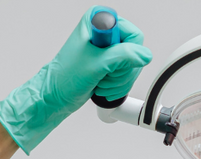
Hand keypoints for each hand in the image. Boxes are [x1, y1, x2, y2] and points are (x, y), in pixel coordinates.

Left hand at [0, 9, 152, 153]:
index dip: (126, 54)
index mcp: (99, 21)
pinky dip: (118, 86)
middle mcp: (105, 32)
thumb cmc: (65, 77)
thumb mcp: (96, 64)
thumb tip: (144, 55)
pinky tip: (103, 86)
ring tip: (101, 82)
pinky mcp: (110, 63)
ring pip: (133, 66)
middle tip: (104, 75)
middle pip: (135, 52)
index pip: (133, 35)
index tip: (109, 62)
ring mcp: (108, 48)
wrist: (56, 95)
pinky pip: (127, 75)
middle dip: (121, 71)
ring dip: (119, 81)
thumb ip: (123, 56)